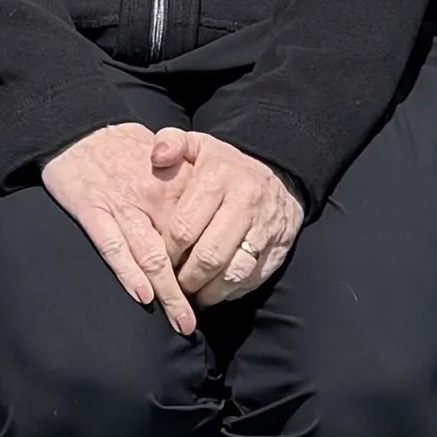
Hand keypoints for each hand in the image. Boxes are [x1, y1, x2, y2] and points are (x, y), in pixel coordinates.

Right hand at [40, 123, 194, 328]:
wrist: (76, 129)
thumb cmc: (123, 146)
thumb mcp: (165, 153)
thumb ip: (188, 182)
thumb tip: (213, 212)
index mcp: (174, 181)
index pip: (202, 227)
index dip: (212, 259)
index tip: (221, 287)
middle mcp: (152, 196)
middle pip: (181, 249)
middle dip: (192, 288)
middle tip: (200, 320)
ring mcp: (122, 205)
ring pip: (151, 255)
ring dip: (168, 293)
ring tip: (182, 323)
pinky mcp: (92, 211)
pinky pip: (113, 247)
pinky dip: (128, 273)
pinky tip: (142, 296)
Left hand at [149, 132, 305, 310]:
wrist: (279, 177)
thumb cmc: (225, 167)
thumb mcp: (198, 145)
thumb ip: (171, 143)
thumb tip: (157, 157)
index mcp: (219, 177)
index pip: (184, 226)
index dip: (167, 250)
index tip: (160, 257)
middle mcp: (245, 203)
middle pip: (209, 256)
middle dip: (186, 277)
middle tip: (174, 283)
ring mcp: (265, 229)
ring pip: (232, 273)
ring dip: (208, 291)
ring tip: (193, 291)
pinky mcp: (278, 249)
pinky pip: (251, 280)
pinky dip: (230, 292)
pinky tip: (215, 290)